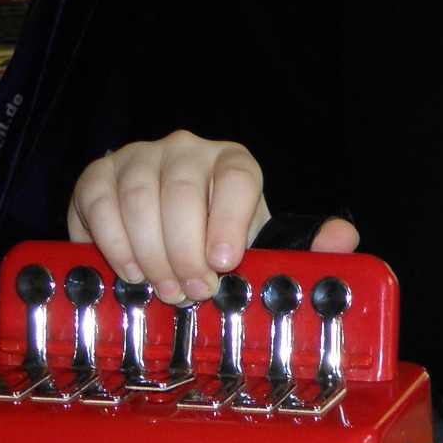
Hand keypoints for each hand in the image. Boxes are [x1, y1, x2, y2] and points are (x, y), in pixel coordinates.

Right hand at [66, 132, 358, 303]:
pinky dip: (112, 242)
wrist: (169, 231)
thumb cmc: (222, 242)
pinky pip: (98, 202)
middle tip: (193, 292)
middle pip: (182, 192)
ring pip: (138, 198)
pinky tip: (130, 272)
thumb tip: (344, 238)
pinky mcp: (98, 173)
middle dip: (186, 250)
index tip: (225, 264)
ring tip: (165, 289)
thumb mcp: (266, 247)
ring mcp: (138, 157)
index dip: (229, 220)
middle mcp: (186, 150)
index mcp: (234, 163)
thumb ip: (307, 246)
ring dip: (150, 252)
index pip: (236, 177)